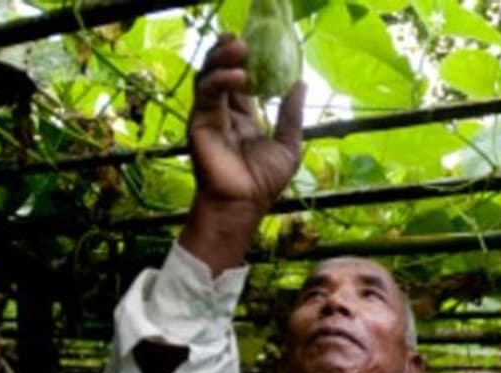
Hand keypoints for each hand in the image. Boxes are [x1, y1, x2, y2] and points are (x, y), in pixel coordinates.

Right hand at [188, 33, 305, 225]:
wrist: (243, 205)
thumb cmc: (263, 182)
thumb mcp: (288, 145)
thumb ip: (291, 114)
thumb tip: (301, 83)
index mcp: (243, 118)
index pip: (242, 82)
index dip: (248, 62)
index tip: (259, 45)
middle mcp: (223, 114)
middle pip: (221, 72)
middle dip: (229, 52)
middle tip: (243, 38)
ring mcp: (209, 116)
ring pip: (209, 75)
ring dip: (222, 57)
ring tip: (241, 46)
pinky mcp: (199, 122)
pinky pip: (206, 92)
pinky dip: (221, 79)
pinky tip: (239, 75)